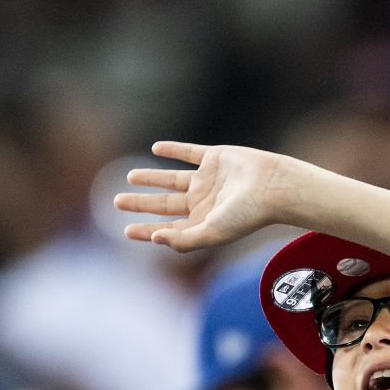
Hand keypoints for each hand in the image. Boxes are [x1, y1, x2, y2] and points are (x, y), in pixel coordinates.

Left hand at [115, 141, 304, 251]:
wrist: (274, 186)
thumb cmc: (247, 215)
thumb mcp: (212, 233)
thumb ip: (183, 240)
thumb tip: (154, 239)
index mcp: (202, 222)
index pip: (167, 227)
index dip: (145, 230)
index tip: (125, 231)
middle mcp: (203, 202)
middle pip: (164, 203)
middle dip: (141, 203)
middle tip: (116, 201)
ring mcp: (208, 179)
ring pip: (172, 179)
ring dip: (151, 178)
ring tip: (130, 177)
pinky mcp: (215, 157)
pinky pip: (189, 153)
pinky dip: (173, 150)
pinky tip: (156, 149)